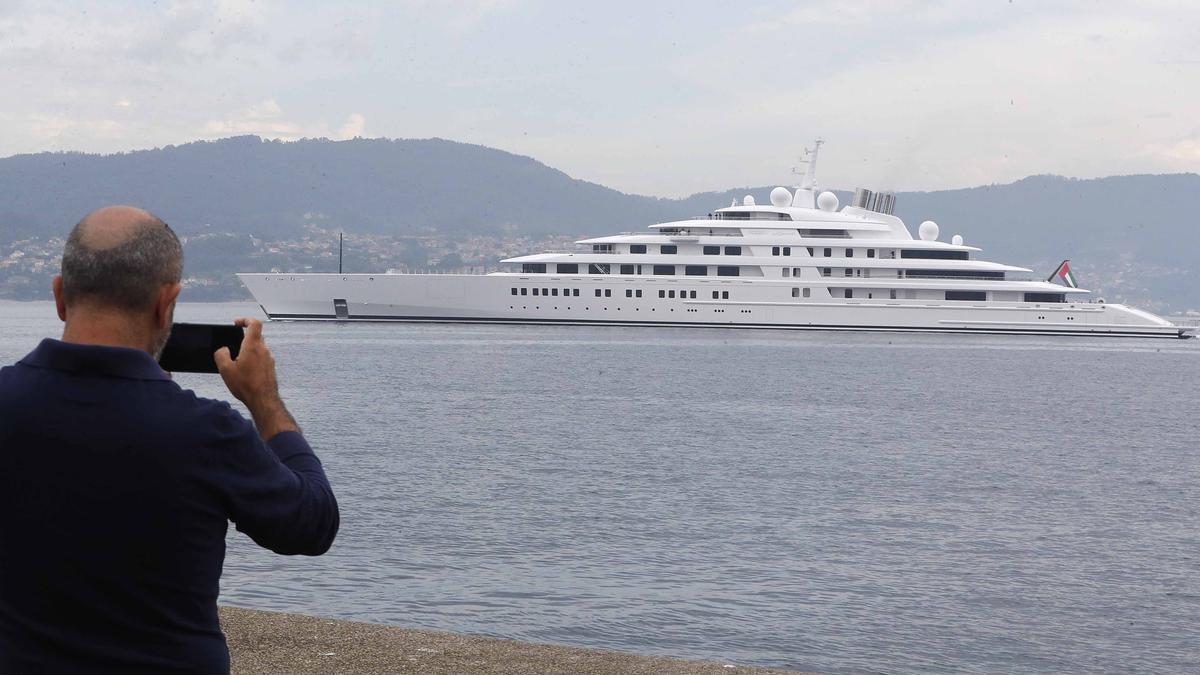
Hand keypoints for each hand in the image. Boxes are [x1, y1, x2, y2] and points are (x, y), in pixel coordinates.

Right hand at [215, 317, 298, 438]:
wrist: (263, 400)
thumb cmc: (246, 385)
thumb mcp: (225, 369)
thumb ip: (221, 354)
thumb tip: (223, 349)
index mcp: (253, 345)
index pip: (254, 323)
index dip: (245, 319)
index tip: (236, 324)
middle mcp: (264, 349)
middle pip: (255, 335)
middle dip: (243, 339)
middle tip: (233, 347)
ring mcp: (269, 358)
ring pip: (258, 347)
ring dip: (248, 350)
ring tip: (238, 363)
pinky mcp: (270, 367)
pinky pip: (261, 358)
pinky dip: (253, 360)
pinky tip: (245, 371)